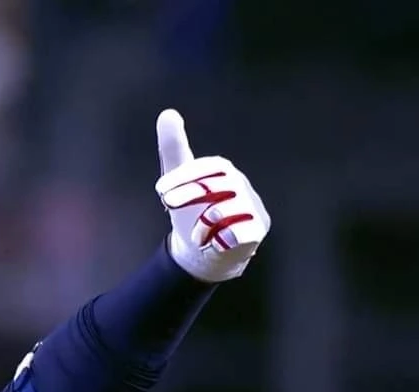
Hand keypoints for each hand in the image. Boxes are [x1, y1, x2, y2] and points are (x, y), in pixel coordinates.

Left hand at [155, 109, 270, 281]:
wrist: (204, 251)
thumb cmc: (192, 210)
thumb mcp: (179, 180)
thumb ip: (174, 148)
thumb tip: (168, 113)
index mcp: (223, 170)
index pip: (209, 167)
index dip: (184, 177)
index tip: (160, 190)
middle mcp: (241, 185)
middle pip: (218, 185)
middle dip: (189, 194)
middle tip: (168, 205)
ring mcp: (253, 207)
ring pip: (226, 210)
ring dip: (202, 224)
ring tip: (195, 234)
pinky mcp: (258, 229)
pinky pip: (239, 232)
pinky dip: (220, 240)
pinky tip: (213, 243)